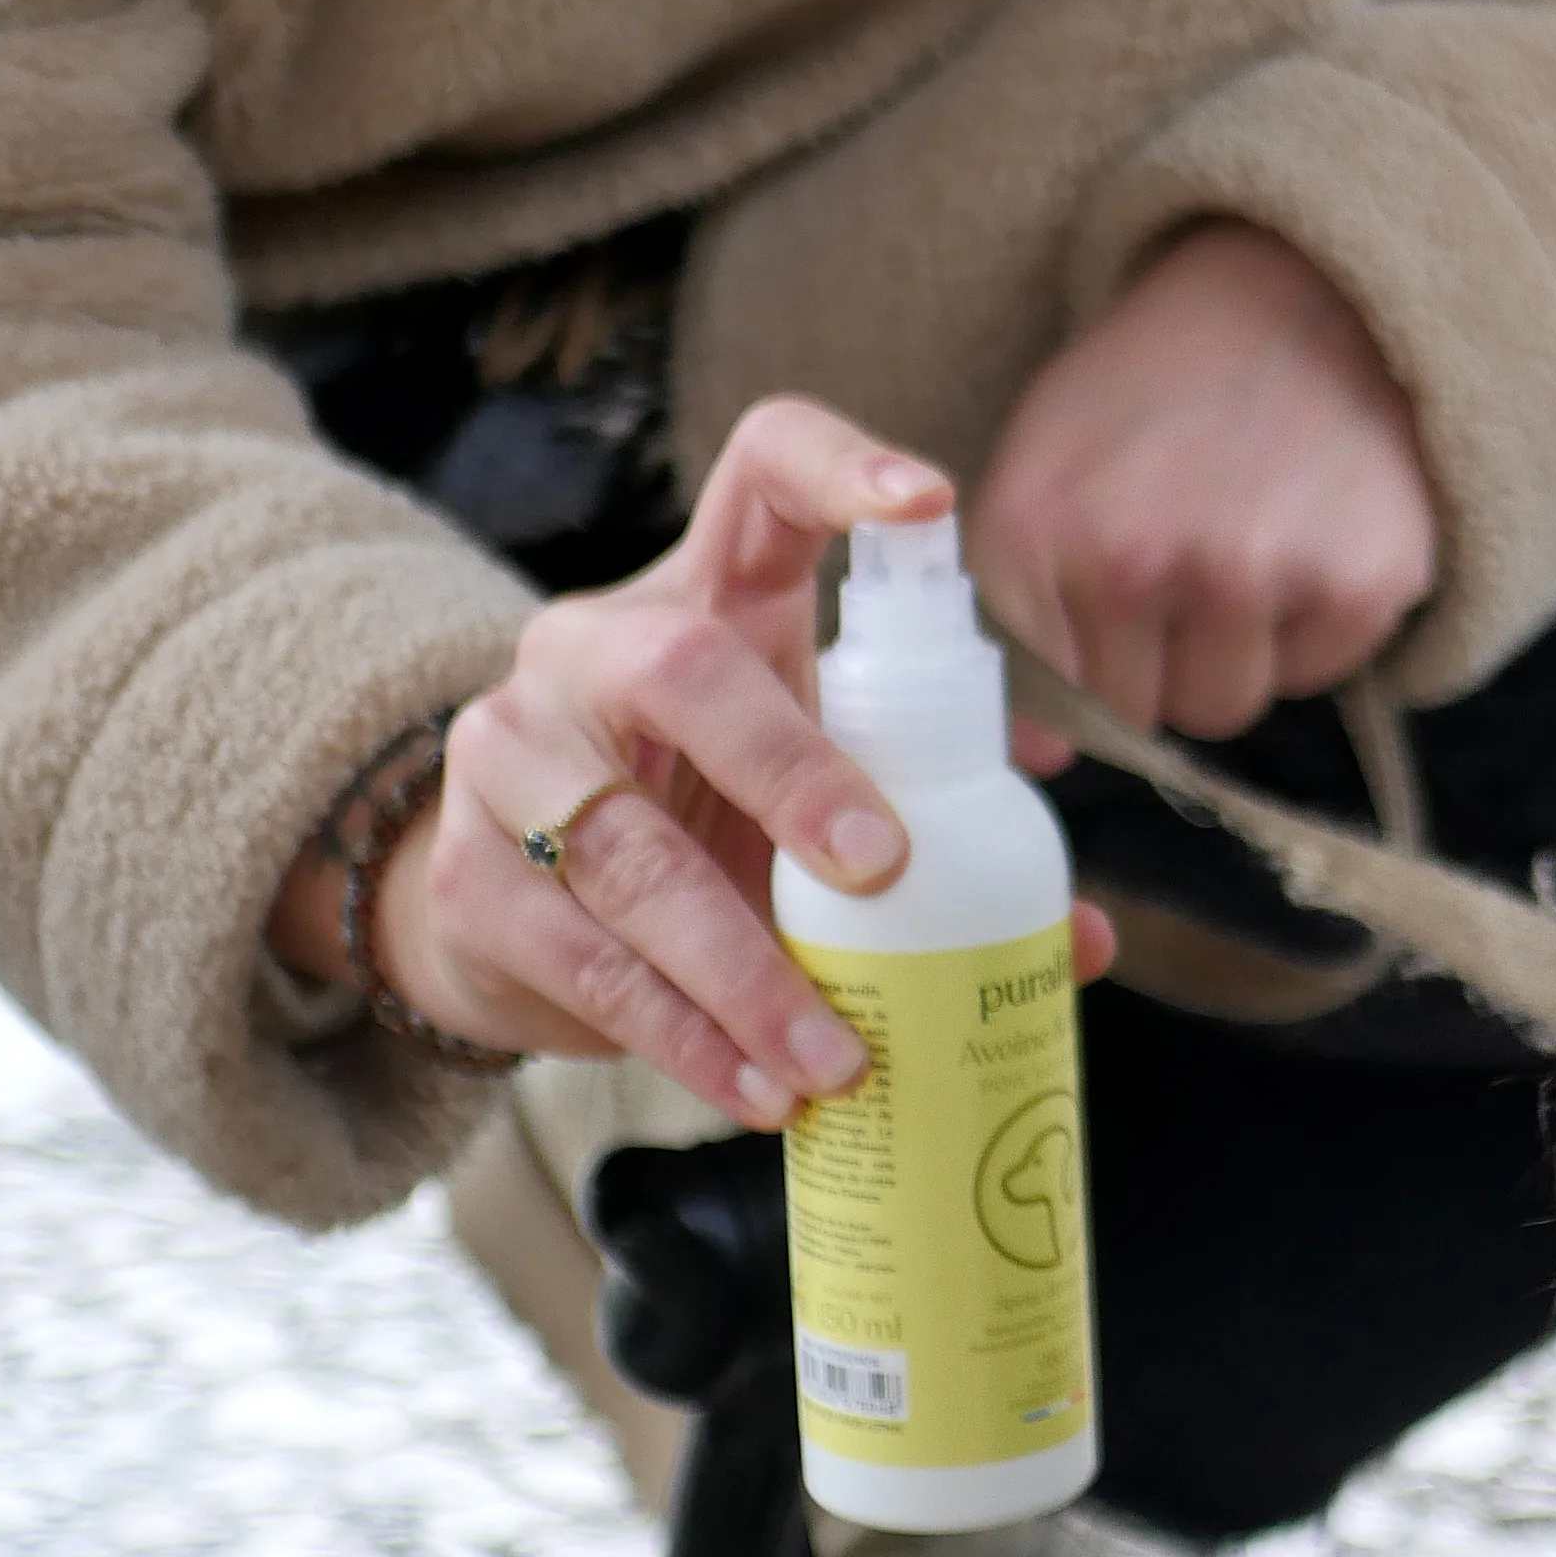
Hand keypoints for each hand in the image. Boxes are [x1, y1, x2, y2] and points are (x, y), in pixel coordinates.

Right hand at [265, 397, 1113, 1124]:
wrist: (510, 896)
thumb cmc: (704, 814)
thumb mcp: (812, 788)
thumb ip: (937, 829)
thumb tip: (1081, 929)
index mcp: (703, 591)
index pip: (759, 471)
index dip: (839, 466)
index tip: (926, 504)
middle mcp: (592, 649)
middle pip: (680, 666)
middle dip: (788, 768)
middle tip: (883, 869)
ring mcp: (513, 756)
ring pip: (627, 852)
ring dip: (745, 967)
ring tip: (838, 1057)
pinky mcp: (474, 878)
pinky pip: (587, 962)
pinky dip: (686, 1037)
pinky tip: (759, 1090)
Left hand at [966, 219, 1437, 744]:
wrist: (1290, 292)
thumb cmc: (1154, 395)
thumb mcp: (1046, 476)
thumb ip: (1022, 617)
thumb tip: (1039, 761)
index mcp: (1036, 530)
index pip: (1053, 691)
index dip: (1092, 657)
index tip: (1118, 606)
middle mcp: (1136, 560)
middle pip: (1144, 711)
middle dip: (1164, 656)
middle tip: (1193, 554)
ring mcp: (1252, 575)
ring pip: (1227, 706)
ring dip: (1239, 648)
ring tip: (1248, 541)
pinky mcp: (1356, 585)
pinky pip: (1317, 673)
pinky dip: (1315, 622)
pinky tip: (1309, 531)